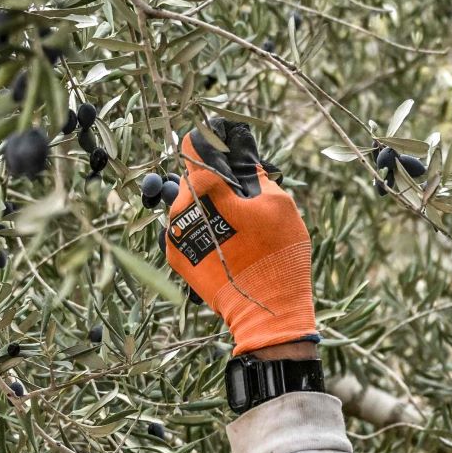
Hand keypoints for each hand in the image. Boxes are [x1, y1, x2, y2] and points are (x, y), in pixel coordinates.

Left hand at [158, 119, 317, 355]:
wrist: (264, 312)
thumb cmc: (277, 254)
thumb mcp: (278, 204)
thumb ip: (255, 174)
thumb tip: (242, 157)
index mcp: (203, 188)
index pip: (194, 147)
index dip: (211, 141)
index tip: (226, 142)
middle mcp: (179, 208)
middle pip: (191, 178)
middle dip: (213, 179)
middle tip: (242, 193)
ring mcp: (173, 235)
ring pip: (188, 205)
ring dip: (207, 205)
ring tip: (236, 222)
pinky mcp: (175, 257)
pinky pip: (186, 229)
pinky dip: (202, 228)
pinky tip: (227, 241)